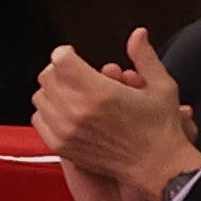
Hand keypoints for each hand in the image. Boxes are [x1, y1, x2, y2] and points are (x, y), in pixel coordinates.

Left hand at [32, 25, 200, 200]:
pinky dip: (47, 112)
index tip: (73, 55)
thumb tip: (138, 34)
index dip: (66, 53)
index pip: (61, 60)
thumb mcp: (161, 86)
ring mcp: (66, 130)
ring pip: (40, 96)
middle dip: (59, 70)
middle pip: (48, 76)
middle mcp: (78, 111)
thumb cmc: (160, 129)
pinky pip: (39, 120)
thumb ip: (144, 57)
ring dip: (52, 90)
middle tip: (73, 72)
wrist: (156, 166)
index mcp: (100, 92)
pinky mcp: (61, 145)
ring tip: (70, 92)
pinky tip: (65, 112)